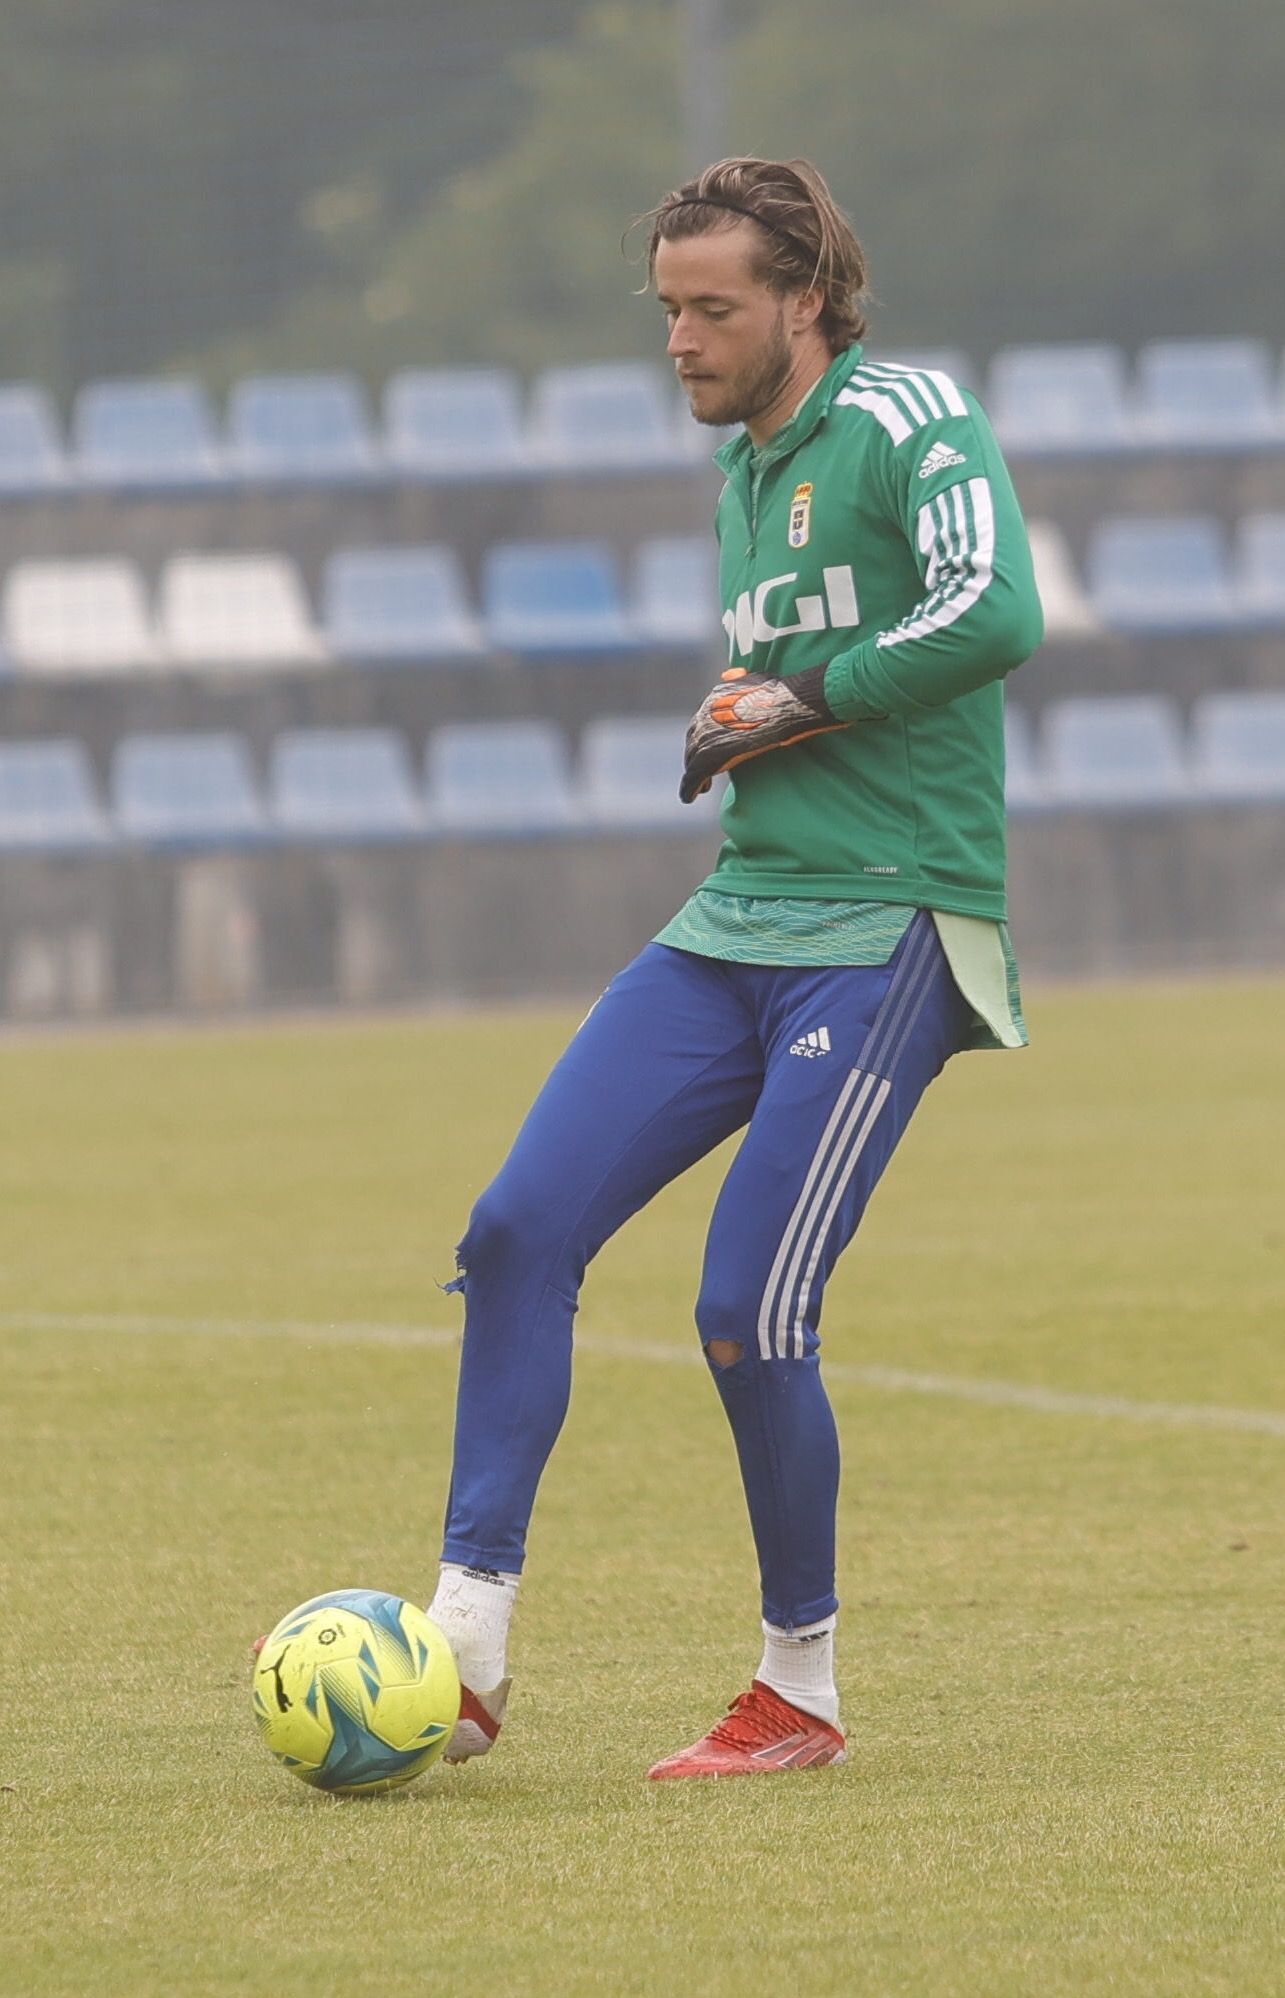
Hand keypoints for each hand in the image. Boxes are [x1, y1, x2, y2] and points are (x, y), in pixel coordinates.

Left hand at [679, 664, 842, 801]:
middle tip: (702, 772)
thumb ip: (738, 680)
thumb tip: (726, 674)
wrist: (786, 707)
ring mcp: (705, 736)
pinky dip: (689, 789)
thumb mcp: (755, 678)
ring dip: (694, 775)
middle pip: (693, 740)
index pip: (701, 722)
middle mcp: (704, 715)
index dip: (703, 738)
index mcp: (714, 698)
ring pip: (691, 760)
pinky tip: (690, 798)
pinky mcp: (710, 757)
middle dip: (695, 756)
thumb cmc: (780, 693)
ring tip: (701, 788)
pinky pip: (693, 776)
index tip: (709, 749)